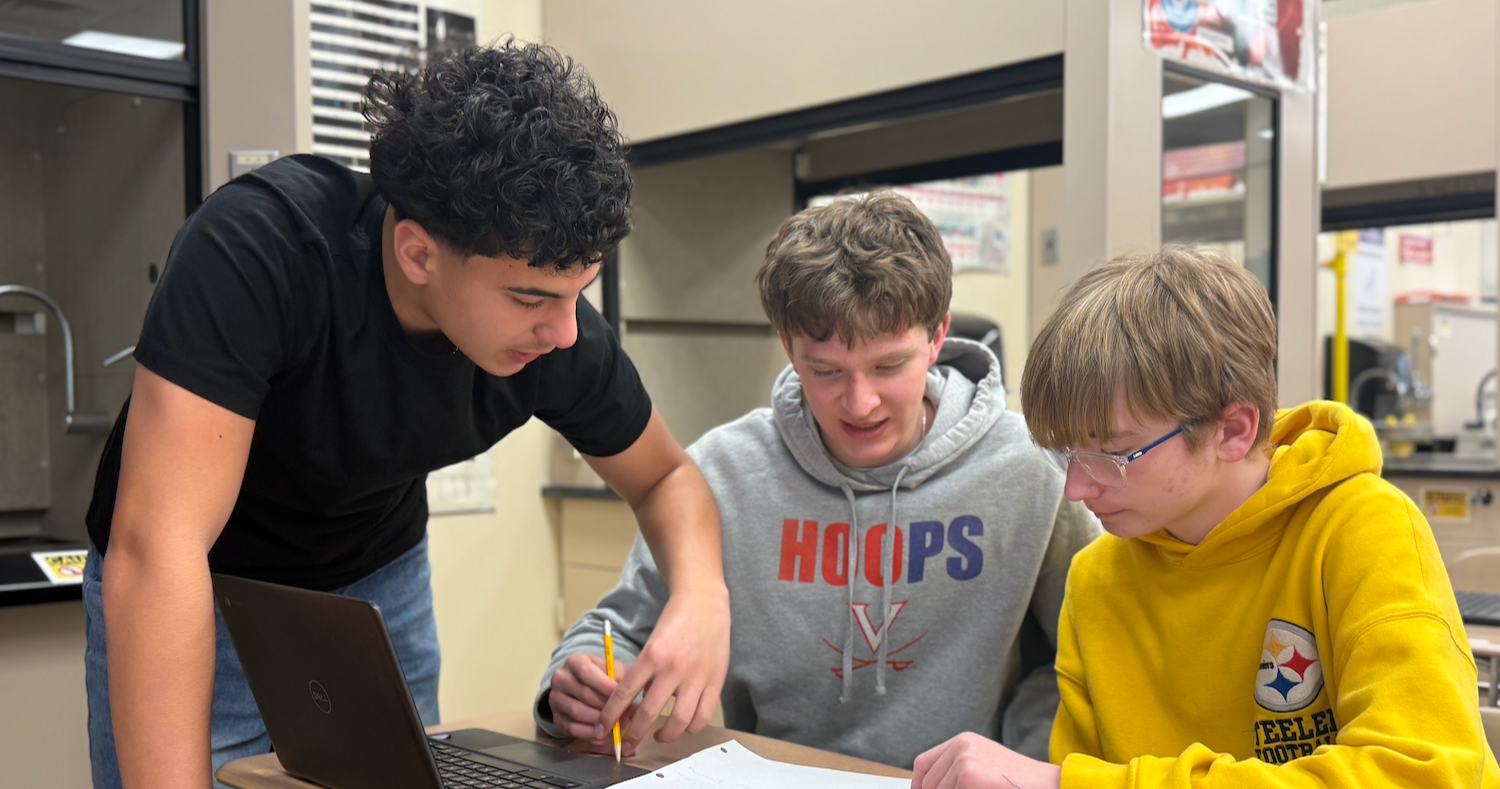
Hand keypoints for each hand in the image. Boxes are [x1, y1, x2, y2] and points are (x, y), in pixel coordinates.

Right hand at [548, 653, 639, 756]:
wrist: (582, 686)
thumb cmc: (603, 676)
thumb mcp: (613, 669)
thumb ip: (622, 676)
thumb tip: (629, 691)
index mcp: (574, 662)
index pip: (587, 673)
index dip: (606, 686)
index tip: (625, 695)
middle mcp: (560, 678)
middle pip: (584, 694)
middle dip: (607, 706)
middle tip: (626, 715)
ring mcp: (555, 699)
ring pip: (578, 712)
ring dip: (600, 721)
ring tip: (618, 725)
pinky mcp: (556, 717)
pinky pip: (572, 728)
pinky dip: (589, 733)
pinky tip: (604, 734)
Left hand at [598, 587, 729, 747]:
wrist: (705, 602)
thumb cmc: (675, 622)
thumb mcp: (652, 644)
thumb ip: (644, 673)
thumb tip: (634, 704)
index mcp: (652, 655)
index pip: (624, 693)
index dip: (610, 716)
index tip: (602, 730)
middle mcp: (673, 667)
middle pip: (649, 714)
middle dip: (633, 735)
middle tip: (625, 745)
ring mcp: (696, 676)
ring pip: (679, 721)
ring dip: (665, 736)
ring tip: (659, 737)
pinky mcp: (715, 681)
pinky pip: (702, 716)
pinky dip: (691, 727)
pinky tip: (684, 726)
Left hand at [911, 733, 1060, 788]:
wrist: (1049, 785)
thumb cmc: (1020, 783)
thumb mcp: (984, 768)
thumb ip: (958, 773)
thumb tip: (929, 788)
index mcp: (963, 742)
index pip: (923, 765)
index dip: (918, 786)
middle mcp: (960, 746)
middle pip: (928, 784)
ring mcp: (964, 761)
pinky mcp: (969, 777)